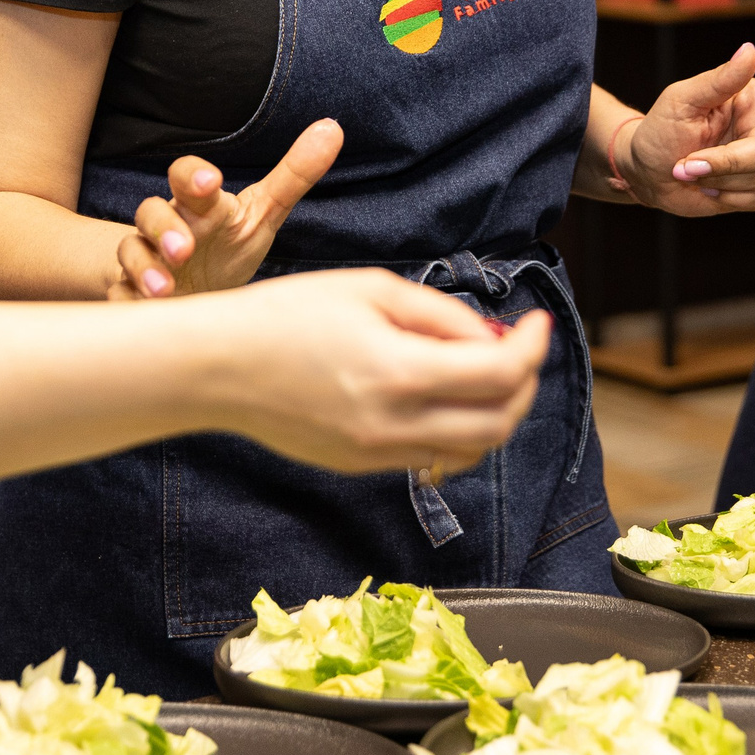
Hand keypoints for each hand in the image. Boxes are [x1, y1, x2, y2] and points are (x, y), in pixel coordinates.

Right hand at [110, 119, 342, 298]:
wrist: (191, 290)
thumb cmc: (227, 246)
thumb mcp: (262, 213)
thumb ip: (294, 175)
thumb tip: (333, 128)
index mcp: (199, 204)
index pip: (186, 177)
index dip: (193, 175)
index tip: (210, 181)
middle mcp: (167, 227)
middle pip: (151, 213)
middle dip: (164, 228)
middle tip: (186, 249)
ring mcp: (146, 260)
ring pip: (131, 253)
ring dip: (143, 268)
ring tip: (163, 289)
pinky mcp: (133, 295)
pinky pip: (119, 295)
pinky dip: (127, 302)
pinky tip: (141, 314)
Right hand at [199, 269, 548, 474]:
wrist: (218, 367)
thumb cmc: (285, 314)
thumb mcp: (369, 289)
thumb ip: (439, 314)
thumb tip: (490, 337)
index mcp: (397, 372)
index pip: (500, 374)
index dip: (532, 346)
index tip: (536, 320)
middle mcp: (393, 424)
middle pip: (499, 422)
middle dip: (524, 383)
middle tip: (518, 347)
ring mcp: (378, 453)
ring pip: (473, 449)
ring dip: (495, 411)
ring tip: (481, 369)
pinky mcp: (362, 466)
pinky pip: (433, 457)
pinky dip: (457, 428)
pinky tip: (441, 393)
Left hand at [618, 42, 754, 215]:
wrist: (646, 172)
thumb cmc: (661, 129)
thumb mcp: (681, 100)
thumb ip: (719, 80)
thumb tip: (750, 50)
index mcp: (751, 98)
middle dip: (728, 162)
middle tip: (686, 165)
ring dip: (719, 179)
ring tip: (689, 171)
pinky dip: (729, 197)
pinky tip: (708, 187)